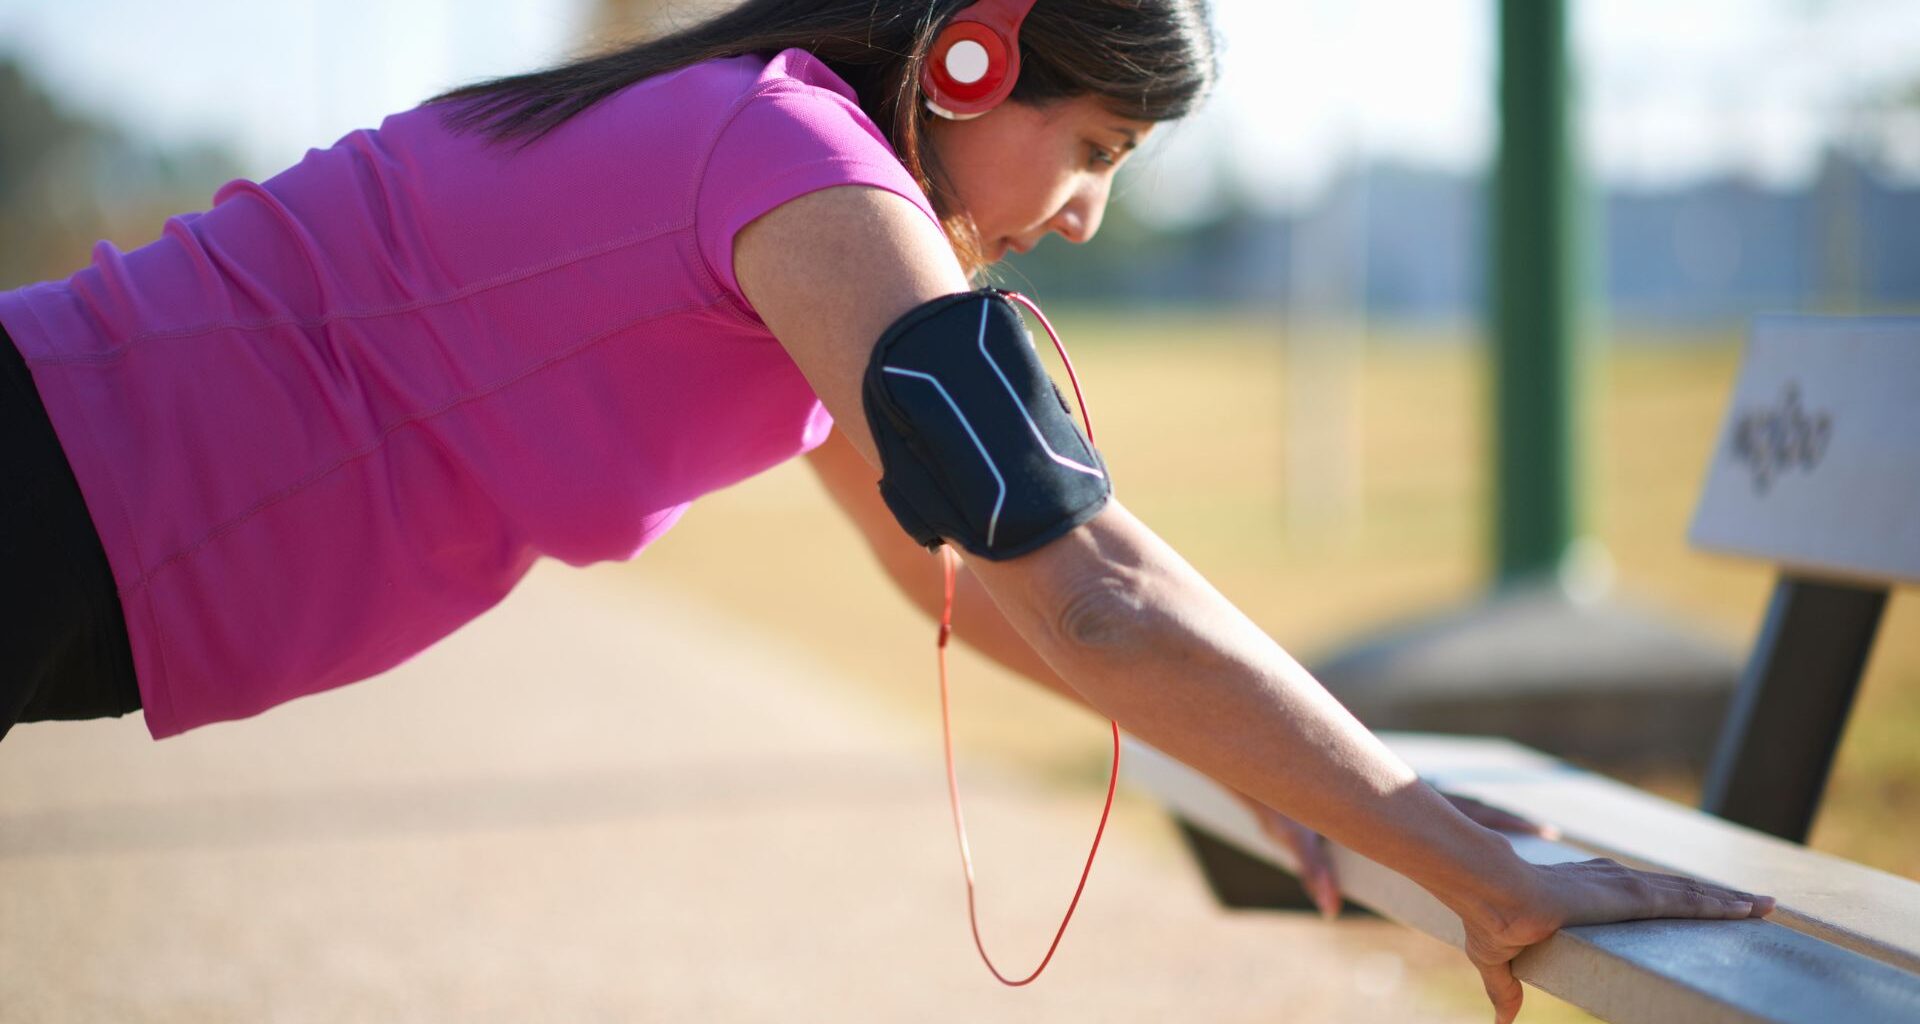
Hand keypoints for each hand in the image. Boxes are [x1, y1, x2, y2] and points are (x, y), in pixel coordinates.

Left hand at [1230, 788, 1558, 920]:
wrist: (1262, 752)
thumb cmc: (1278, 799)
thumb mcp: (1293, 832)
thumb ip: (1312, 867)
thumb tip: (1328, 908)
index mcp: (1394, 801)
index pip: (1459, 815)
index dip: (1500, 826)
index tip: (1543, 835)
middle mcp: (1403, 793)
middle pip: (1469, 806)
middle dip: (1509, 824)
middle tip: (1556, 840)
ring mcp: (1397, 794)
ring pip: (1454, 803)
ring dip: (1488, 819)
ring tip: (1530, 838)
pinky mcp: (1385, 795)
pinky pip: (1432, 807)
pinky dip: (1459, 817)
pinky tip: (1476, 830)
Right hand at [1459, 857, 1774, 1023]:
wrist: (1492, 892)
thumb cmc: (1490, 917)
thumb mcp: (1499, 959)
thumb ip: (1506, 988)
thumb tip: (1502, 1021)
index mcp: (1585, 892)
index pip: (1643, 897)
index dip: (1672, 900)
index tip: (1696, 905)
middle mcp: (1612, 882)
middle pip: (1677, 891)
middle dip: (1715, 897)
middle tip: (1752, 905)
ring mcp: (1626, 887)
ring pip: (1690, 894)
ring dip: (1729, 900)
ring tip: (1765, 906)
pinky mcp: (1634, 896)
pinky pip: (1690, 901)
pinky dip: (1722, 905)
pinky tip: (1748, 908)